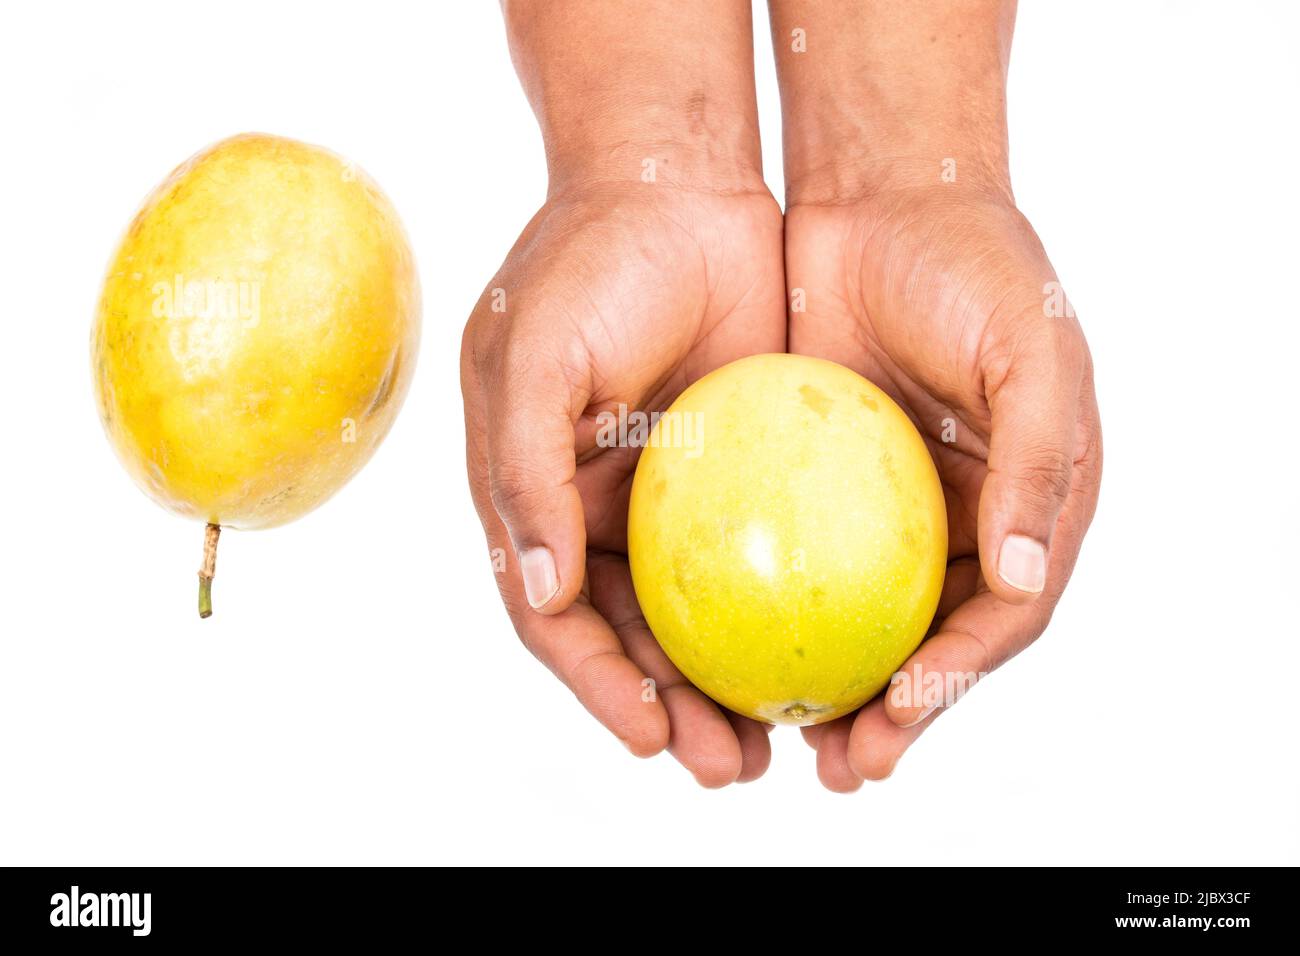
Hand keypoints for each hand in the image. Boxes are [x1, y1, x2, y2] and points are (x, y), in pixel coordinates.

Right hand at [461, 181, 785, 784]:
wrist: (676, 182)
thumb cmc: (587, 262)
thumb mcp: (534, 356)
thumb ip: (524, 474)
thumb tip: (539, 594)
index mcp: (535, 502)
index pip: (555, 619)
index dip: (597, 686)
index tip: (651, 735)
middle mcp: (600, 516)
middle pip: (634, 641)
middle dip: (674, 713)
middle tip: (728, 765)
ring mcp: (676, 501)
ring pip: (705, 617)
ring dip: (734, 684)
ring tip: (783, 741)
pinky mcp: (746, 475)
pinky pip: (770, 557)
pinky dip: (789, 612)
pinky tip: (833, 653)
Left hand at [784, 184, 1101, 789]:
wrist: (885, 195)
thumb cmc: (974, 261)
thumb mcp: (1027, 348)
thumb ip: (1034, 462)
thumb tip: (1019, 582)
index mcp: (1029, 504)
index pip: (1000, 618)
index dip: (954, 683)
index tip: (894, 726)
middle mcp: (964, 518)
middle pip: (927, 640)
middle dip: (889, 714)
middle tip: (837, 764)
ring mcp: (890, 504)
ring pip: (857, 616)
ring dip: (823, 682)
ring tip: (774, 734)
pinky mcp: (821, 482)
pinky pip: (794, 557)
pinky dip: (771, 607)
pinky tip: (724, 644)